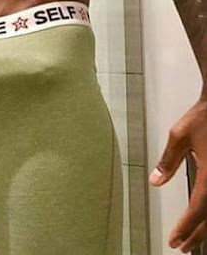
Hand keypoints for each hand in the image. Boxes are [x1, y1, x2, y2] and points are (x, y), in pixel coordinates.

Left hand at [149, 97, 206, 251]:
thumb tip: (157, 181)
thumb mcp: (179, 136)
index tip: (174, 239)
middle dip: (196, 234)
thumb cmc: (204, 116)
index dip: (186, 227)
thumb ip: (168, 160)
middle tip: (182, 246)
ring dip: (206, 227)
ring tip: (193, 239)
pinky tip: (205, 216)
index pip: (198, 209)